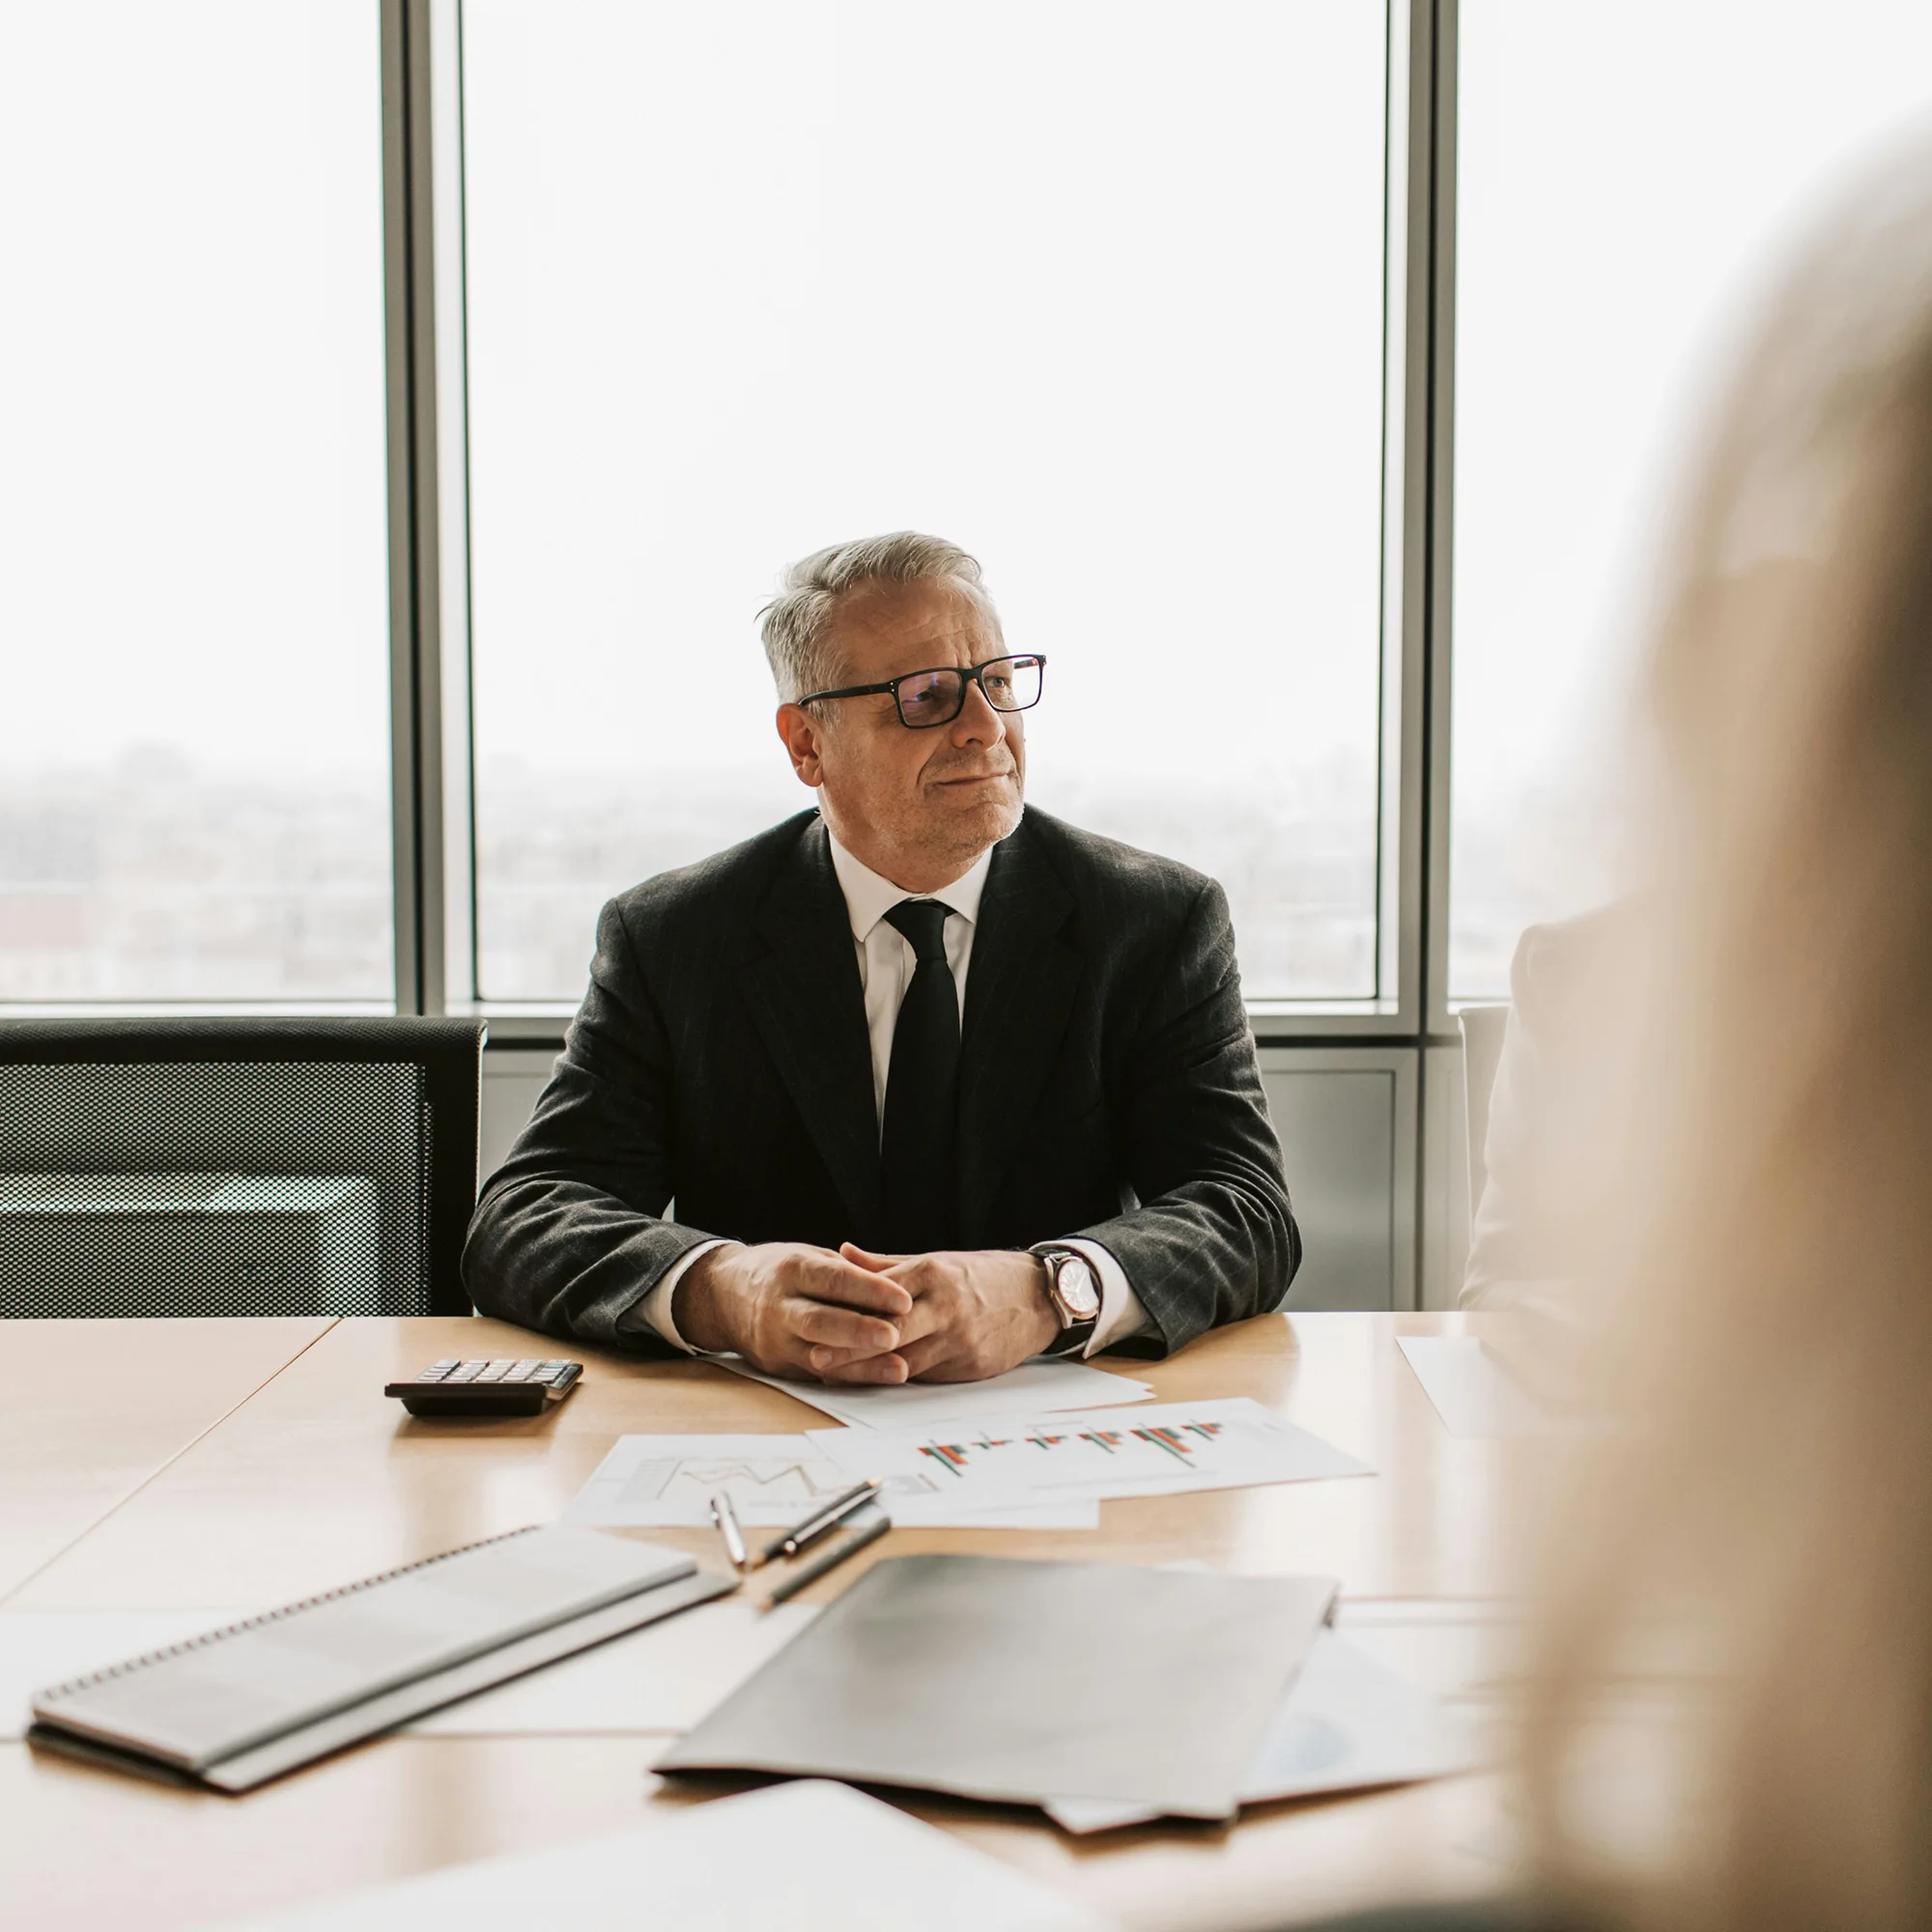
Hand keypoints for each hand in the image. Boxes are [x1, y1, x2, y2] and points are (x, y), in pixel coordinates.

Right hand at [673, 1242, 914, 1383]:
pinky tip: (878, 1379)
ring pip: (818, 1356)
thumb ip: (847, 1271)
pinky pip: (817, 1375)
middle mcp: (778, 1306)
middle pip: (820, 1321)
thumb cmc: (778, 1271)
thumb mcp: (807, 1256)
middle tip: (895, 1335)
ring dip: (861, 1365)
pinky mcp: (777, 1366)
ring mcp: (774, 1341)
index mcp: (791, 1270)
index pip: (833, 1279)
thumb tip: (896, 1283)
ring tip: (899, 1368)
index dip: (869, 1290)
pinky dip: (849, 1378)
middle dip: (859, 1330)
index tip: (903, 1299)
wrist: (723, 1297)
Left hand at [805, 1245, 1060, 1382]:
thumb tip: (842, 1253)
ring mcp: (961, 1339)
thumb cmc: (982, 1275)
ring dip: (871, 1370)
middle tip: (817, 1358)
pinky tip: (877, 1380)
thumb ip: (887, 1263)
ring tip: (836, 1376)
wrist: (1040, 1296)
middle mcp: (947, 1306)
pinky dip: (901, 1377)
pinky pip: (928, 1375)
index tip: (817, 1323)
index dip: (849, 1312)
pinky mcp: (972, 1366)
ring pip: (907, 1361)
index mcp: (934, 1273)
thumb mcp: (937, 1261)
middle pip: (891, 1333)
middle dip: (851, 1349)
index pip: (883, 1295)